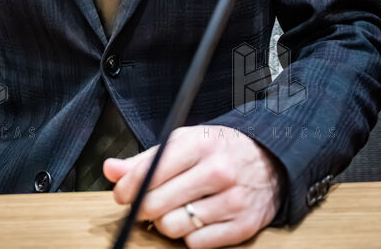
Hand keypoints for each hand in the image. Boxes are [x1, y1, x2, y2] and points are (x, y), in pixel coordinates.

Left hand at [104, 124, 286, 246]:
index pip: (152, 171)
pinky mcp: (243, 226)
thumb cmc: (219, 150)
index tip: (121, 193)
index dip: (128, 186)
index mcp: (200, 145)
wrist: (269, 162)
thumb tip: (111, 170)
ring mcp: (232, 201)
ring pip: (175, 227)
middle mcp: (218, 171)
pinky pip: (197, 244)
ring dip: (167, 223)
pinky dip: (189, 236)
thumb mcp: (184, 142)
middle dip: (143, 208)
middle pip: (158, 204)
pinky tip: (195, 219)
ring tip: (174, 210)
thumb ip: (146, 158)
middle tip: (143, 205)